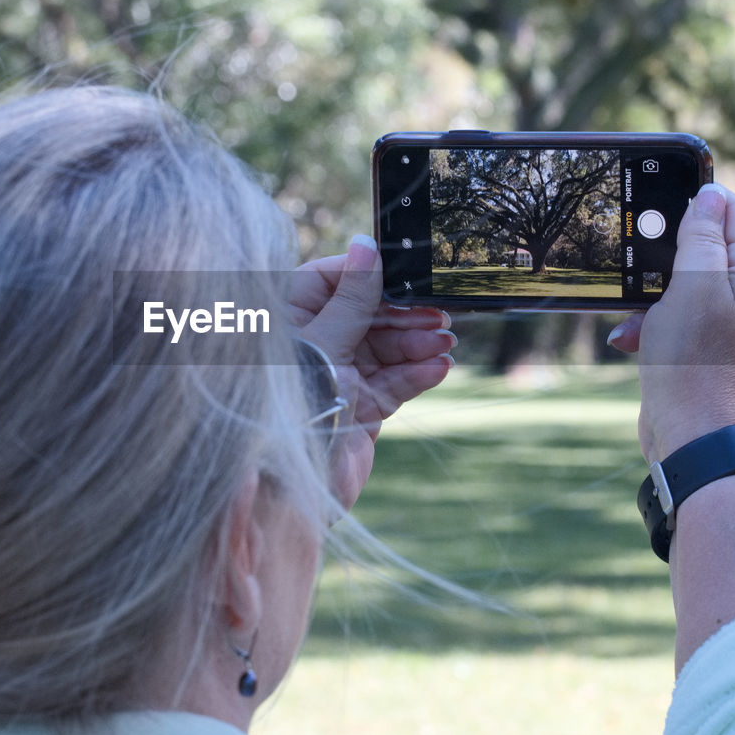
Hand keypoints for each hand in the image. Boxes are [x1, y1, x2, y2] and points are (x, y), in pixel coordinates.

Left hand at [289, 235, 455, 509]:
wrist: (290, 487)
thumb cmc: (292, 405)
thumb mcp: (325, 341)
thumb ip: (352, 297)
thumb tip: (365, 247)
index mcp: (290, 319)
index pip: (331, 279)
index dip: (369, 276)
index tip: (405, 275)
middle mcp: (315, 344)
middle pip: (367, 314)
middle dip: (403, 314)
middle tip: (438, 314)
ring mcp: (340, 376)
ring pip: (386, 348)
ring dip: (417, 343)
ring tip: (444, 341)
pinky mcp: (361, 406)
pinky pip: (394, 382)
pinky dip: (417, 373)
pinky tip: (439, 366)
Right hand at [607, 184, 734, 463]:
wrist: (693, 435)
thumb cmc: (694, 360)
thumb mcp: (694, 285)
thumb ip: (702, 237)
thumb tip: (710, 197)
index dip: (701, 202)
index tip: (663, 197)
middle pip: (705, 251)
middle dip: (665, 259)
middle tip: (639, 263)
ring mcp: (730, 326)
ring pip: (683, 288)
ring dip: (651, 298)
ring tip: (636, 316)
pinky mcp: (705, 351)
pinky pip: (675, 322)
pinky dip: (651, 326)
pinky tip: (632, 340)